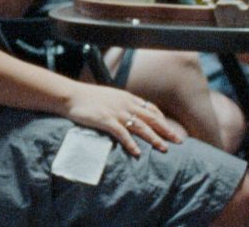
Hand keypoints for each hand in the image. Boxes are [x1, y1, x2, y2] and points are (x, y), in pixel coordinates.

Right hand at [63, 85, 178, 157]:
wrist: (69, 95)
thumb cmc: (87, 97)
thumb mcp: (108, 96)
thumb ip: (121, 103)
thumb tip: (130, 112)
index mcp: (126, 97)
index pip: (150, 108)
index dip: (161, 119)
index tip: (169, 128)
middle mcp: (124, 104)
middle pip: (151, 118)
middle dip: (166, 130)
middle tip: (178, 140)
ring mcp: (116, 112)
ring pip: (141, 126)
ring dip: (154, 138)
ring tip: (164, 148)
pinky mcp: (105, 120)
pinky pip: (122, 133)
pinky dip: (131, 143)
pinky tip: (138, 152)